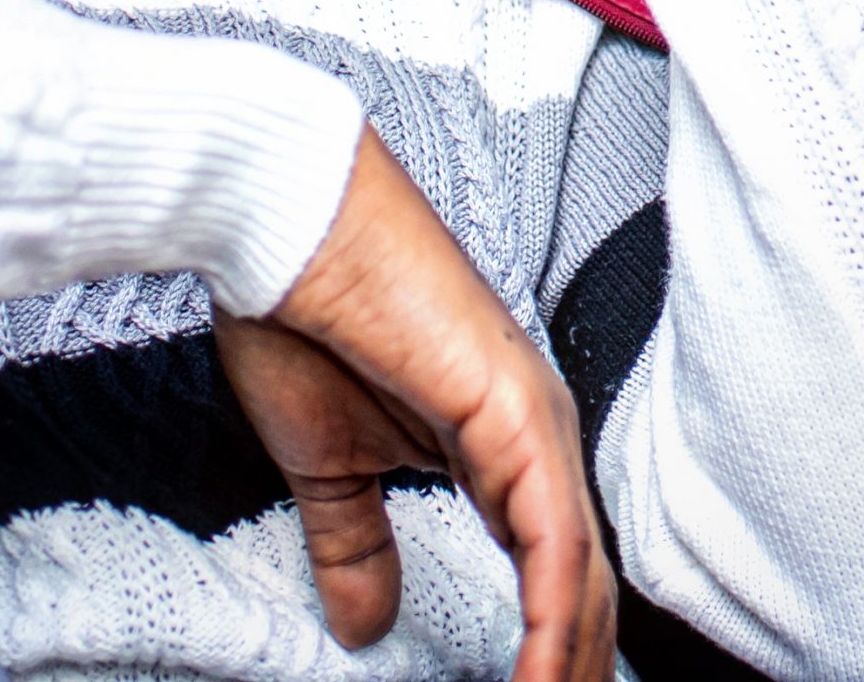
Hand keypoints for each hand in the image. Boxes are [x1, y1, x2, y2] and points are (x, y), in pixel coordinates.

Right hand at [218, 130, 615, 681]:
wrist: (281, 226)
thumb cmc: (297, 313)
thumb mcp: (329, 461)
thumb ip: (358, 544)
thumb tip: (367, 625)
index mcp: (500, 442)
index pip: (550, 576)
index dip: (544, 658)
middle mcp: (536, 432)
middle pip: (581, 590)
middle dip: (567, 675)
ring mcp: (535, 421)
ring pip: (581, 580)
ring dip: (566, 669)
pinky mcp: (517, 416)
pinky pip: (554, 549)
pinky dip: (551, 629)